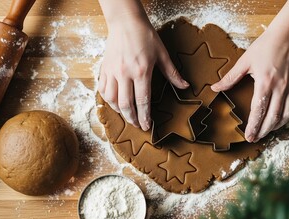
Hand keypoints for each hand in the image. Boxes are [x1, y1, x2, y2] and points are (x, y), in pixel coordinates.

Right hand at [98, 14, 188, 130]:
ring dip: (119, 111)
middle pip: (126, 104)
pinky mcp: (104, 68)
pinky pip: (103, 90)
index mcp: (141, 71)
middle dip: (132, 119)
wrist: (125, 22)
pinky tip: (114, 103)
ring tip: (127, 115)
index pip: (142, 100)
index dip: (145, 116)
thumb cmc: (145, 36)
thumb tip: (185, 86)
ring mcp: (112, 72)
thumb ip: (172, 73)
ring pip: (112, 99)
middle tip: (138, 125)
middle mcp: (124, 74)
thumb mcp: (162, 54)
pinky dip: (108, 100)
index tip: (147, 126)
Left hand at [211, 28, 288, 142]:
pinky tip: (281, 120)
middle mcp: (280, 88)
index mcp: (265, 83)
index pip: (259, 111)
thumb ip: (230, 77)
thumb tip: (215, 88)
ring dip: (276, 126)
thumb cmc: (265, 47)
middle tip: (255, 139)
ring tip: (266, 132)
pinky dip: (288, 117)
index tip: (248, 136)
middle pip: (273, 117)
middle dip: (263, 131)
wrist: (287, 36)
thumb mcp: (245, 61)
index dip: (253, 126)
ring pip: (286, 115)